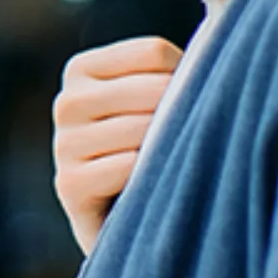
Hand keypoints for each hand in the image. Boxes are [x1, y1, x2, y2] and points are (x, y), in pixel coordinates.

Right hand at [52, 35, 183, 255]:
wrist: (130, 225)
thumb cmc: (155, 151)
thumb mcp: (156, 101)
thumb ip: (174, 71)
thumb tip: (214, 55)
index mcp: (83, 69)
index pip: (153, 52)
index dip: (187, 77)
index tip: (189, 105)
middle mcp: (66, 101)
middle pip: (151, 89)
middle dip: (182, 114)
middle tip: (194, 141)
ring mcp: (63, 143)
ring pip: (141, 128)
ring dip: (169, 149)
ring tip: (176, 164)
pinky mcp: (68, 184)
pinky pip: (126, 167)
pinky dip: (149, 178)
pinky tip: (154, 187)